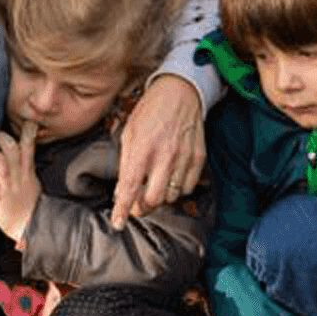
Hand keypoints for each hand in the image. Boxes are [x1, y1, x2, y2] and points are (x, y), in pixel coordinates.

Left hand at [0, 121, 39, 242]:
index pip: (29, 144)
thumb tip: (18, 150)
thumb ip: (24, 164)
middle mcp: (17, 174)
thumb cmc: (29, 203)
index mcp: (27, 170)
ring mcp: (6, 185)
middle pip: (11, 147)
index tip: (26, 121)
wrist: (31, 226)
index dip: (27, 131)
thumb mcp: (32, 180)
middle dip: (1, 138)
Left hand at [111, 75, 203, 227]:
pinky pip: (188, 187)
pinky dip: (178, 189)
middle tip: (137, 203)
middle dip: (142, 207)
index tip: (118, 223)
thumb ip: (126, 163)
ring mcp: (184, 158)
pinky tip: (171, 177)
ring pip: (172, 196)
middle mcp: (164, 156)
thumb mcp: (129, 133)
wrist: (180, 92)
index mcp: (142, 149)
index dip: (122, 210)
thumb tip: (121, 191)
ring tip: (155, 185)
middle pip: (153, 200)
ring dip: (161, 197)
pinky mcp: (198, 158)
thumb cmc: (150, 111)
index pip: (129, 187)